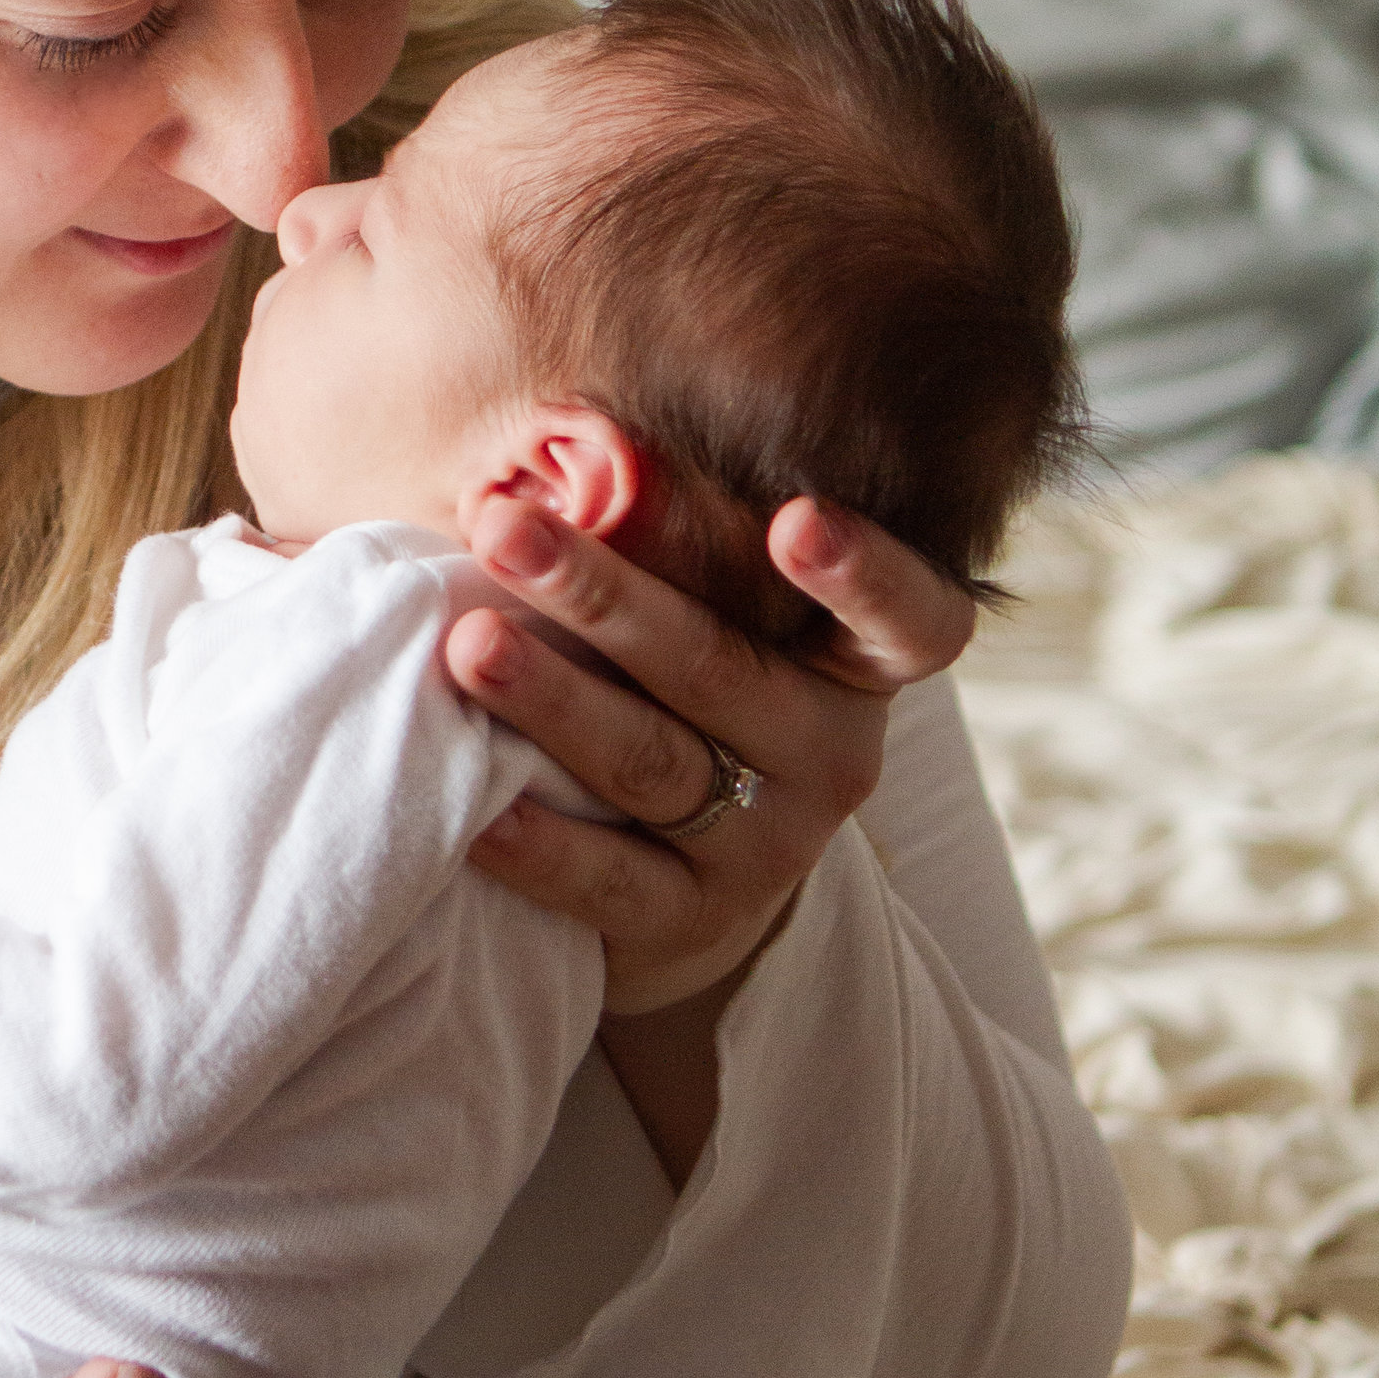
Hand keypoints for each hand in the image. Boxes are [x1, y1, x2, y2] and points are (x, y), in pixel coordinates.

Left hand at [448, 491, 973, 1025]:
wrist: (691, 882)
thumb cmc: (687, 696)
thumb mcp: (716, 624)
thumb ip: (675, 551)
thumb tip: (564, 455)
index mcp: (853, 666)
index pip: (908, 619)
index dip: (865, 573)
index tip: (796, 519)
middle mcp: (830, 756)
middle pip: (721, 670)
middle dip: (604, 597)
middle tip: (507, 530)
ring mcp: (765, 847)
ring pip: (653, 764)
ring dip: (555, 700)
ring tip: (470, 644)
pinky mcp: (686, 921)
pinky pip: (607, 879)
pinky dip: (538, 842)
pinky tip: (480, 804)